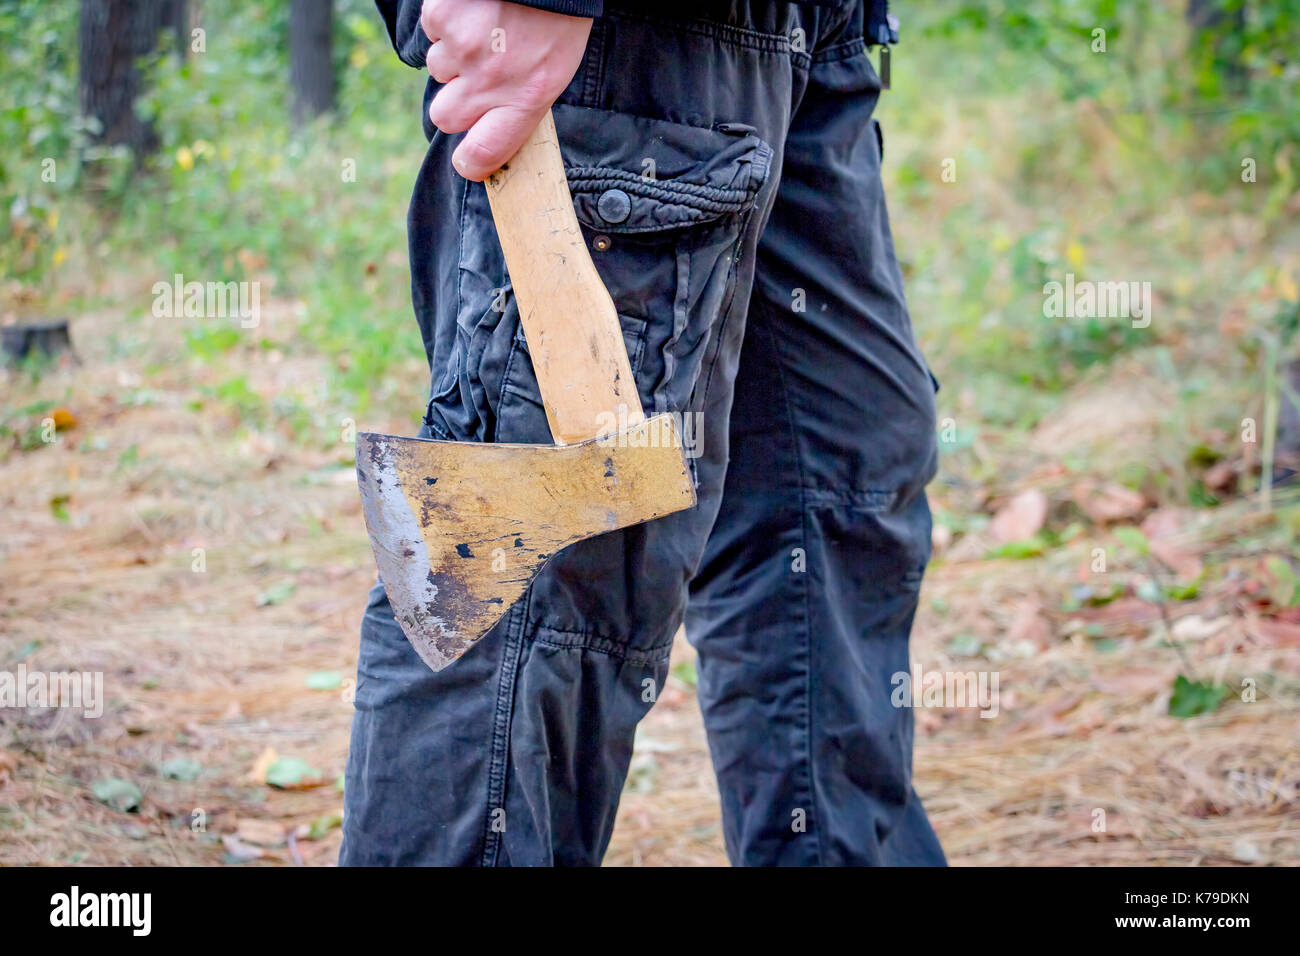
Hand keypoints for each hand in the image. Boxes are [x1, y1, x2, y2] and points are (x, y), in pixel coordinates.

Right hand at [420, 0, 592, 180]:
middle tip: (480, 79)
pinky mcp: (441, 18)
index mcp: (526, 99)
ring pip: (438, 71)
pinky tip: (475, 11)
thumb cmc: (557, 20)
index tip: (468, 160)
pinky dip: (448, 24)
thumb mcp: (556, 72)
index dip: (470, 163)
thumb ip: (522, 104)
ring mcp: (462, 49)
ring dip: (455, 57)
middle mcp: (490, 80)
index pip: (482, 154)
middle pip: (446, 117)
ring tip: (485, 33)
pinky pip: (433, 33)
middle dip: (457, 102)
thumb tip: (491, 129)